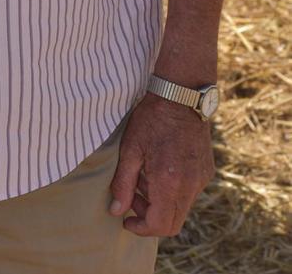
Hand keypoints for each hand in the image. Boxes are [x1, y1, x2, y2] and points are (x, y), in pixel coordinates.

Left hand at [109, 93, 214, 236]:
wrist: (181, 96)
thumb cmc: (152, 118)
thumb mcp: (130, 149)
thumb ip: (123, 184)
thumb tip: (116, 211)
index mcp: (170, 182)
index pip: (159, 225)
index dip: (141, 228)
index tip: (126, 219)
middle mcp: (190, 186)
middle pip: (172, 223)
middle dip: (149, 217)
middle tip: (132, 198)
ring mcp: (201, 179)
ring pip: (181, 209)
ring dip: (160, 203)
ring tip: (143, 178)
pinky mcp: (206, 171)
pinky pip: (189, 194)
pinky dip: (172, 192)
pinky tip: (158, 170)